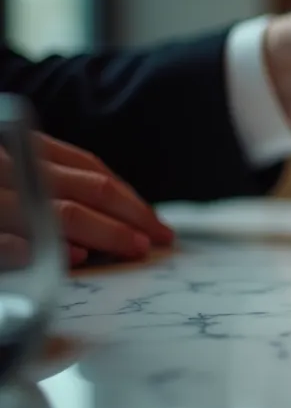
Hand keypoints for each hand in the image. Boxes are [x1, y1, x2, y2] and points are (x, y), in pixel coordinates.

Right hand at [0, 133, 172, 267]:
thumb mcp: (11, 166)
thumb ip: (49, 180)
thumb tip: (103, 212)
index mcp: (24, 148)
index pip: (89, 169)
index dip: (129, 196)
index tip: (156, 221)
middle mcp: (13, 167)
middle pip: (88, 189)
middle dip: (132, 216)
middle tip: (158, 238)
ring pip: (61, 213)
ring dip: (106, 232)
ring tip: (135, 248)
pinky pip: (11, 239)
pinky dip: (47, 247)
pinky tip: (75, 258)